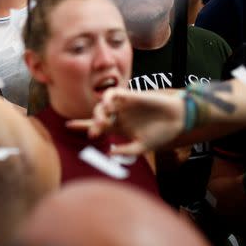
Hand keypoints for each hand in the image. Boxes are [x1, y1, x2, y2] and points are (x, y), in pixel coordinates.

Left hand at [66, 88, 184, 155]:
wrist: (177, 120)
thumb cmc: (161, 134)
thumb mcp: (142, 147)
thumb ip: (126, 151)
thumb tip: (109, 152)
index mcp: (119, 127)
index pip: (96, 126)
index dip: (82, 125)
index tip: (67, 125)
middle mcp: (119, 115)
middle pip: (98, 115)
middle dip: (93, 124)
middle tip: (95, 133)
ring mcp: (124, 105)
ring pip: (103, 104)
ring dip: (100, 112)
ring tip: (103, 121)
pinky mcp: (131, 96)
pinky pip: (114, 93)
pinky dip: (108, 98)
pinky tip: (109, 106)